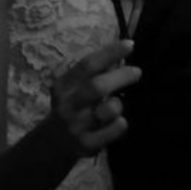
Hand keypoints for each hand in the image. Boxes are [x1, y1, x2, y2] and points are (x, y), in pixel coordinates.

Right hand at [49, 40, 141, 157]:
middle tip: (137, 72)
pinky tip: (118, 121)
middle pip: (97, 87)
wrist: (53, 142)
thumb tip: (122, 54)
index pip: (88, 65)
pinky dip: (121, 123)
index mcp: (64, 85)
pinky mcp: (87, 144)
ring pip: (108, 110)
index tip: (130, 45)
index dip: (110, 53)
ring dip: (119, 104)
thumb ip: (92, 73)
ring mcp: (77, 125)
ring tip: (118, 104)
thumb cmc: (72, 106)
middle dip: (121, 76)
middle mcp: (68, 105)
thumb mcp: (72, 87)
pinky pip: (114, 130)